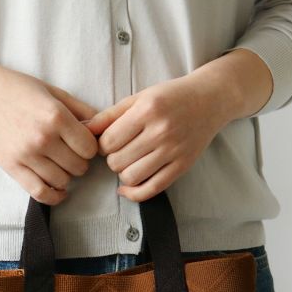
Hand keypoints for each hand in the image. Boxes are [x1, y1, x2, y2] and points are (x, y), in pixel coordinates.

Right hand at [0, 42, 99, 204]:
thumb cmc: (18, 89)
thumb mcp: (54, 92)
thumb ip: (81, 111)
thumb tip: (103, 131)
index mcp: (56, 116)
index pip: (89, 148)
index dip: (90, 147)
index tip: (83, 143)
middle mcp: (43, 138)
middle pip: (79, 166)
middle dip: (79, 162)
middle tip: (71, 153)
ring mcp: (26, 155)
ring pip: (63, 181)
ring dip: (66, 176)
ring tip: (60, 164)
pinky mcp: (12, 167)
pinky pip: (40, 192)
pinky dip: (54, 196)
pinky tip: (59, 190)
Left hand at [82, 68, 240, 201]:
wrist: (209, 100)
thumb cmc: (170, 97)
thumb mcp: (138, 98)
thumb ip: (109, 115)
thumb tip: (82, 129)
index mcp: (147, 111)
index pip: (108, 141)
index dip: (102, 145)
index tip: (110, 141)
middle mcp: (161, 132)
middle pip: (117, 161)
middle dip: (112, 159)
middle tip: (120, 151)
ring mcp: (173, 151)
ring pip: (131, 177)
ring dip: (123, 174)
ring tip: (128, 163)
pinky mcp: (182, 166)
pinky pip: (151, 189)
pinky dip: (133, 193)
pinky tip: (126, 188)